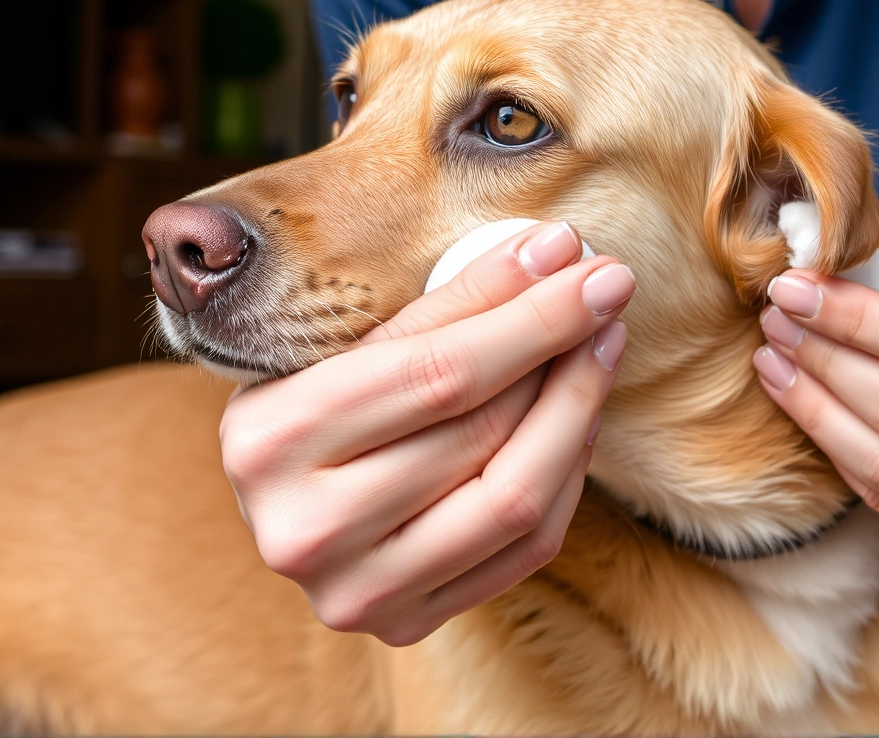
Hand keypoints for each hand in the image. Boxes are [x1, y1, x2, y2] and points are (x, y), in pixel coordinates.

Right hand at [219, 222, 636, 644]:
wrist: (276, 500)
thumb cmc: (315, 400)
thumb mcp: (353, 341)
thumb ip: (449, 303)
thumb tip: (557, 253)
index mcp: (271, 440)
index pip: (435, 372)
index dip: (529, 317)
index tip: (589, 266)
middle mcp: (304, 531)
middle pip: (479, 433)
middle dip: (560, 352)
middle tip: (607, 293)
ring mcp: (355, 592)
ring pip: (513, 500)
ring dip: (576, 412)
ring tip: (600, 348)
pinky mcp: (403, 625)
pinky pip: (523, 550)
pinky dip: (565, 476)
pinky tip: (578, 417)